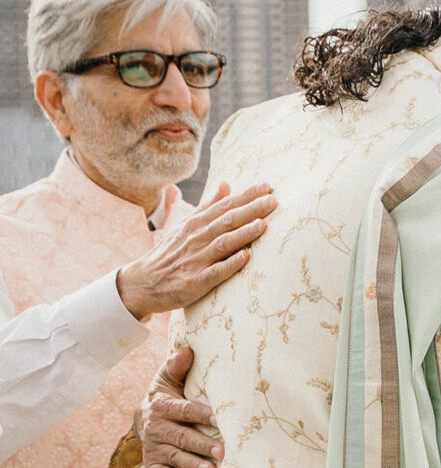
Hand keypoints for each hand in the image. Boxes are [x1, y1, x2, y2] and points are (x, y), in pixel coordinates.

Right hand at [116, 183, 275, 322]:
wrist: (142, 283)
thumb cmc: (169, 253)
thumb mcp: (184, 225)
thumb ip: (207, 206)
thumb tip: (226, 184)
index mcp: (195, 223)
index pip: (224, 206)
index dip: (246, 196)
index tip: (267, 187)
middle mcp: (196, 239)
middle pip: (226, 221)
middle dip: (250, 210)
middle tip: (273, 201)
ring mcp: (195, 260)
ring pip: (222, 244)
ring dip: (243, 234)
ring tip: (262, 225)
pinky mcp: (194, 282)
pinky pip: (215, 272)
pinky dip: (230, 264)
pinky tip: (246, 257)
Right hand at [140, 344, 224, 467]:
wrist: (143, 417)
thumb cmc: (166, 397)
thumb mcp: (168, 380)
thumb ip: (177, 367)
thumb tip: (188, 349)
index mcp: (163, 405)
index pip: (185, 410)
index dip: (203, 414)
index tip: (221, 420)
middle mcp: (157, 427)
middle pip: (183, 436)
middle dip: (203, 445)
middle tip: (223, 452)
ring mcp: (154, 447)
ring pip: (175, 456)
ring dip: (192, 465)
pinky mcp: (152, 463)